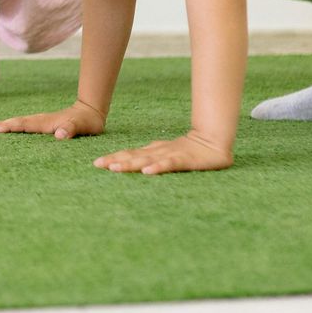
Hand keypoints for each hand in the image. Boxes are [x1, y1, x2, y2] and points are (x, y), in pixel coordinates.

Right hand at [0, 101, 104, 139]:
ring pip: (20, 122)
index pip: (24, 124)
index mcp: (46, 122)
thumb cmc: (86, 122)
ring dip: (7, 125)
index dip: (10, 127)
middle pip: (18, 121)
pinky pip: (25, 125)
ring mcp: (41, 122)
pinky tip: (11, 130)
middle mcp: (41, 120)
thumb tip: (59, 135)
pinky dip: (15, 127)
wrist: (90, 111)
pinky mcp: (44, 124)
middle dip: (3, 124)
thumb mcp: (81, 126)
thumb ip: (70, 129)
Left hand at [93, 131, 232, 174]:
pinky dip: (158, 167)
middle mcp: (158, 152)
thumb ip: (151, 157)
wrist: (214, 140)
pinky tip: (147, 172)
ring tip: (115, 168)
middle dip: (115, 160)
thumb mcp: (166, 153)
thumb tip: (131, 161)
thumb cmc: (189, 149)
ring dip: (130, 164)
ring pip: (147, 159)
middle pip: (133, 156)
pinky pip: (169, 164)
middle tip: (98, 165)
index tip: (96, 163)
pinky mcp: (185, 160)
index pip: (130, 154)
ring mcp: (171, 154)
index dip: (113, 157)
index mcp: (153, 151)